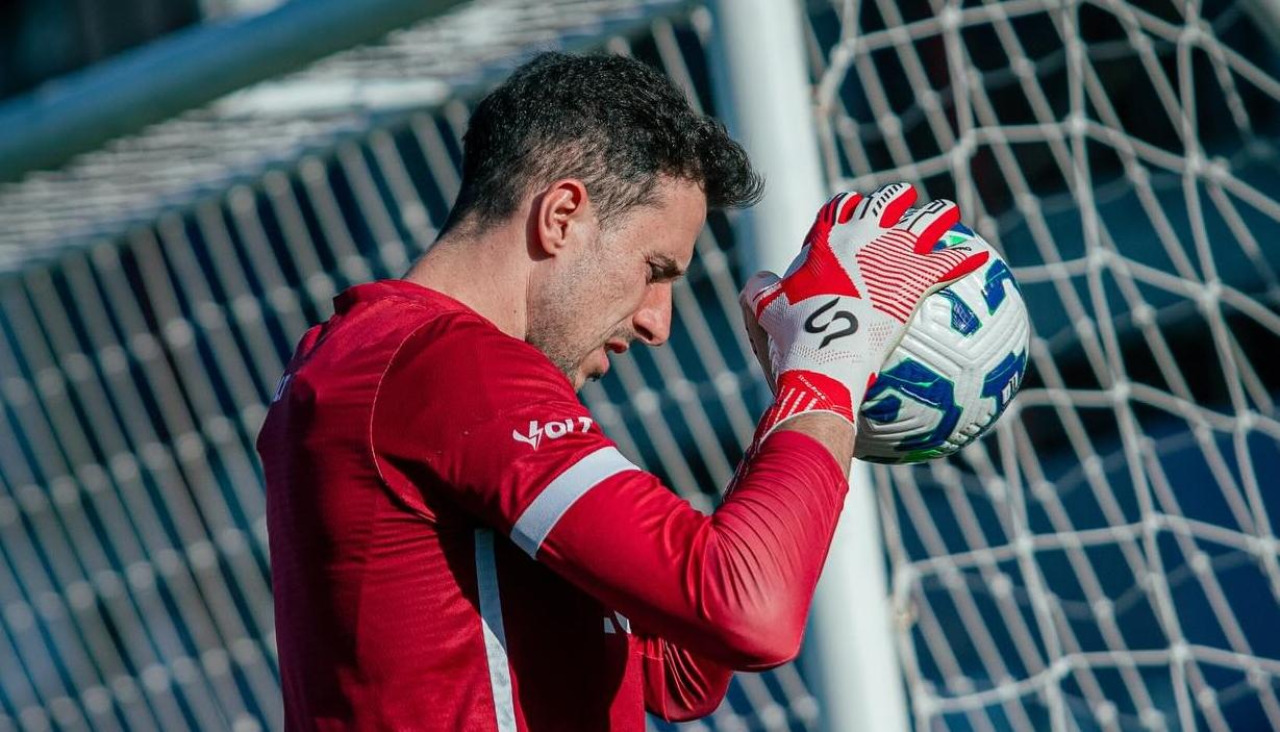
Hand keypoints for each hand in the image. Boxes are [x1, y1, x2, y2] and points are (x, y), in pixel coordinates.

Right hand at [739, 183, 988, 438]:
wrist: (823, 357)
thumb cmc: (791, 339)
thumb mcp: (762, 310)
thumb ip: (762, 289)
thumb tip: (763, 281)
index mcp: (826, 240)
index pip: (839, 208)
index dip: (849, 205)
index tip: (857, 208)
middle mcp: (861, 237)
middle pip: (885, 203)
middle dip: (897, 198)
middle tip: (905, 199)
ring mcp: (891, 255)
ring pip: (924, 222)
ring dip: (938, 215)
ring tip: (947, 214)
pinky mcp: (915, 280)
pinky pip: (950, 263)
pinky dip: (965, 259)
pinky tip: (981, 258)